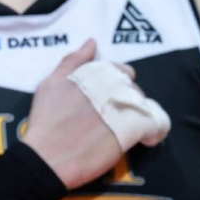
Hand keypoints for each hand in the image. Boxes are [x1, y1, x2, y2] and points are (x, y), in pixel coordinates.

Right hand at [22, 39, 143, 189]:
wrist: (48, 158)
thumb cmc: (46, 121)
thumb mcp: (51, 84)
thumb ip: (73, 61)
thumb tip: (92, 42)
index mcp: (99, 73)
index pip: (122, 71)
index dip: (116, 84)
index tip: (105, 97)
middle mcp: (116, 87)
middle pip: (134, 88)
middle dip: (126, 98)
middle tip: (109, 115)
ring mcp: (127, 108)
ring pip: (142, 105)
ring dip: (135, 113)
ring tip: (119, 128)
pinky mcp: (133, 131)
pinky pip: (152, 125)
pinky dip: (149, 130)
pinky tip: (140, 138)